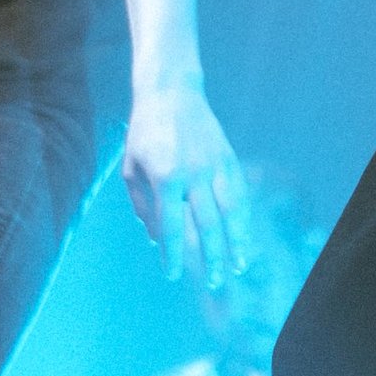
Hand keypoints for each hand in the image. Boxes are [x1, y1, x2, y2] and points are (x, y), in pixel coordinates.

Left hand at [122, 81, 253, 289]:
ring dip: (236, 241)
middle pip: (206, 223)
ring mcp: (215, 164)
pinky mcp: (228, 158)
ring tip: (240, 266)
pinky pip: (238, 194)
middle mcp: (194, 172)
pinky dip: (242, 218)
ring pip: (231, 211)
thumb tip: (154, 238)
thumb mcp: (131, 168)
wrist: (171, 93)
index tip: (172, 275)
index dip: (172, 253)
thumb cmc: (144, 133)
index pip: (170, 225)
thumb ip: (142, 205)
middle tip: (214, 282)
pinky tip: (244, 236)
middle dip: (211, 255)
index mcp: (165, 176)